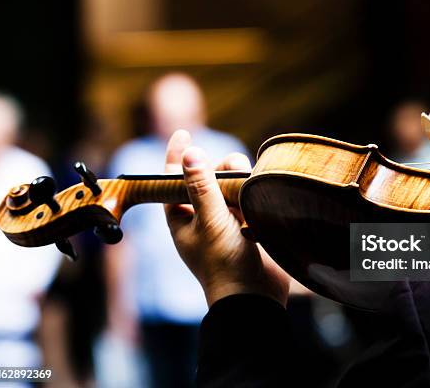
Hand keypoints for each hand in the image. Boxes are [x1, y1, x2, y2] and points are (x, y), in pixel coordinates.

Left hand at [164, 130, 290, 306]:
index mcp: (180, 217)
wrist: (253, 297)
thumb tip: (191, 153)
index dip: (176, 155)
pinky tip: (257, 200)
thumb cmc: (224, 263)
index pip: (172, 179)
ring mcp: (225, 221)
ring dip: (239, 182)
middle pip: (208, 177)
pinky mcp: (247, 225)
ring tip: (247, 193)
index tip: (183, 132)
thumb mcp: (209, 221)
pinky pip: (248, 198)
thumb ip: (201, 187)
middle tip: (232, 173)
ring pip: (231, 185)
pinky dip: (251, 194)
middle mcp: (201, 216)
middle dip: (219, 169)